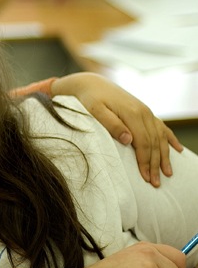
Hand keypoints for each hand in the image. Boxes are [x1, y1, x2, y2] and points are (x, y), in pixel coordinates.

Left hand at [51, 72, 182, 186]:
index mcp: (132, 113)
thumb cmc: (90, 99)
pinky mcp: (145, 111)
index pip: (143, 143)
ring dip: (164, 156)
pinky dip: (170, 139)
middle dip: (155, 164)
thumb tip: (128, 139)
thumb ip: (111, 124)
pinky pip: (162, 127)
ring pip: (160, 137)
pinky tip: (178, 150)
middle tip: (156, 183)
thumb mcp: (95, 110)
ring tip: (167, 173)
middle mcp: (143, 112)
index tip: (146, 178)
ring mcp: (146, 111)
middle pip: (153, 143)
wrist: (91, 83)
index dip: (145, 161)